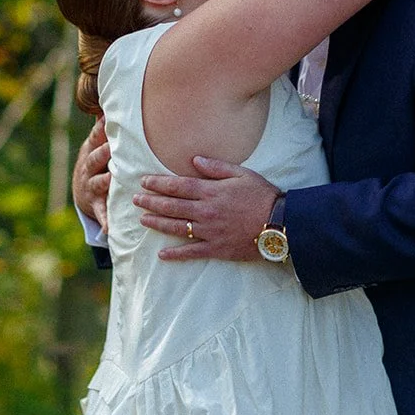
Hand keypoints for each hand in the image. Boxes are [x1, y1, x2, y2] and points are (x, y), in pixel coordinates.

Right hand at [72, 117, 110, 232]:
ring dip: (106, 182)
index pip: (95, 138)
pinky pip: (101, 213)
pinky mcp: (95, 205)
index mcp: (92, 151)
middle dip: (103, 153)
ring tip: (113, 181)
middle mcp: (89, 168)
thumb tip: (109, 100)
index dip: (100, 129)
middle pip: (95, 159)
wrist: (81, 192)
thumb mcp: (97, 143)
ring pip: (99, 183)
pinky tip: (110, 229)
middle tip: (112, 148)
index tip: (106, 119)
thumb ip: (104, 127)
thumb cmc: (97, 161)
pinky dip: (105, 221)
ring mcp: (91, 187)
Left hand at [134, 159, 279, 261]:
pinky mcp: (216, 249)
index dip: (158, 183)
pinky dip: (175, 254)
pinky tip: (162, 255)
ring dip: (157, 223)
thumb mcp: (241, 173)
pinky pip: (191, 253)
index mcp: (210, 191)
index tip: (144, 181)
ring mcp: (208, 232)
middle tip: (136, 199)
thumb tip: (194, 160)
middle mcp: (205, 211)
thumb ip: (216, 167)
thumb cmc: (262, 195)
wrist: (279, 223)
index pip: (177, 186)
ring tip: (142, 220)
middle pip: (171, 206)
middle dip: (151, 202)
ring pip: (176, 228)